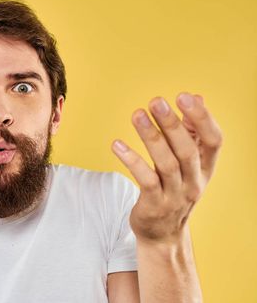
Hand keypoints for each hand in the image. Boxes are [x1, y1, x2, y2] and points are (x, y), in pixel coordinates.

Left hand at [111, 92, 222, 243]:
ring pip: (165, 164)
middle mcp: (194, 182)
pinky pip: (144, 180)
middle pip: (187, 150)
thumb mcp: (188, 163)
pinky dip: (132, 160)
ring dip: (150, 137)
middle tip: (156, 101)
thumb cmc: (174, 188)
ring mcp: (175, 195)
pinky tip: (117, 144)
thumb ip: (191, 131)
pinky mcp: (154, 205)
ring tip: (137, 114)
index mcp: (206, 168)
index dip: (203, 118)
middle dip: (172, 124)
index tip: (184, 96)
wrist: (162, 234)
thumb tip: (196, 96)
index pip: (213, 141)